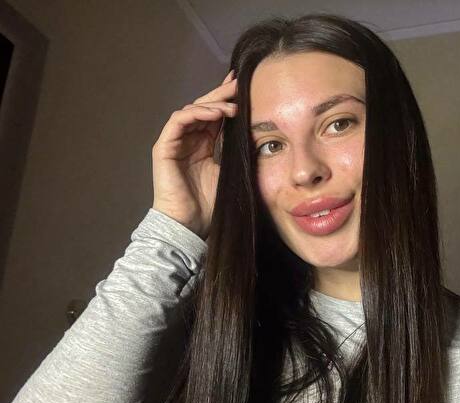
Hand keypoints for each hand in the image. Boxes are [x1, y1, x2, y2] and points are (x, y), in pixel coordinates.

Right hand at [151, 69, 237, 239]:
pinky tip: (215, 114)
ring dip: (212, 105)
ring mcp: (175, 142)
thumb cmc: (210, 205)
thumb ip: (237, 151)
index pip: (215, 116)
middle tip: (237, 83)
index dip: (228, 101)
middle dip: (221, 95)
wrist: (189, 225)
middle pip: (203, 108)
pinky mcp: (163, 147)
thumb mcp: (230, 172)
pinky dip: (196, 114)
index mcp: (204, 145)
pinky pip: (178, 121)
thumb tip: (259, 135)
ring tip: (232, 106)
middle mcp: (188, 140)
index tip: (245, 88)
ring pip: (191, 110)